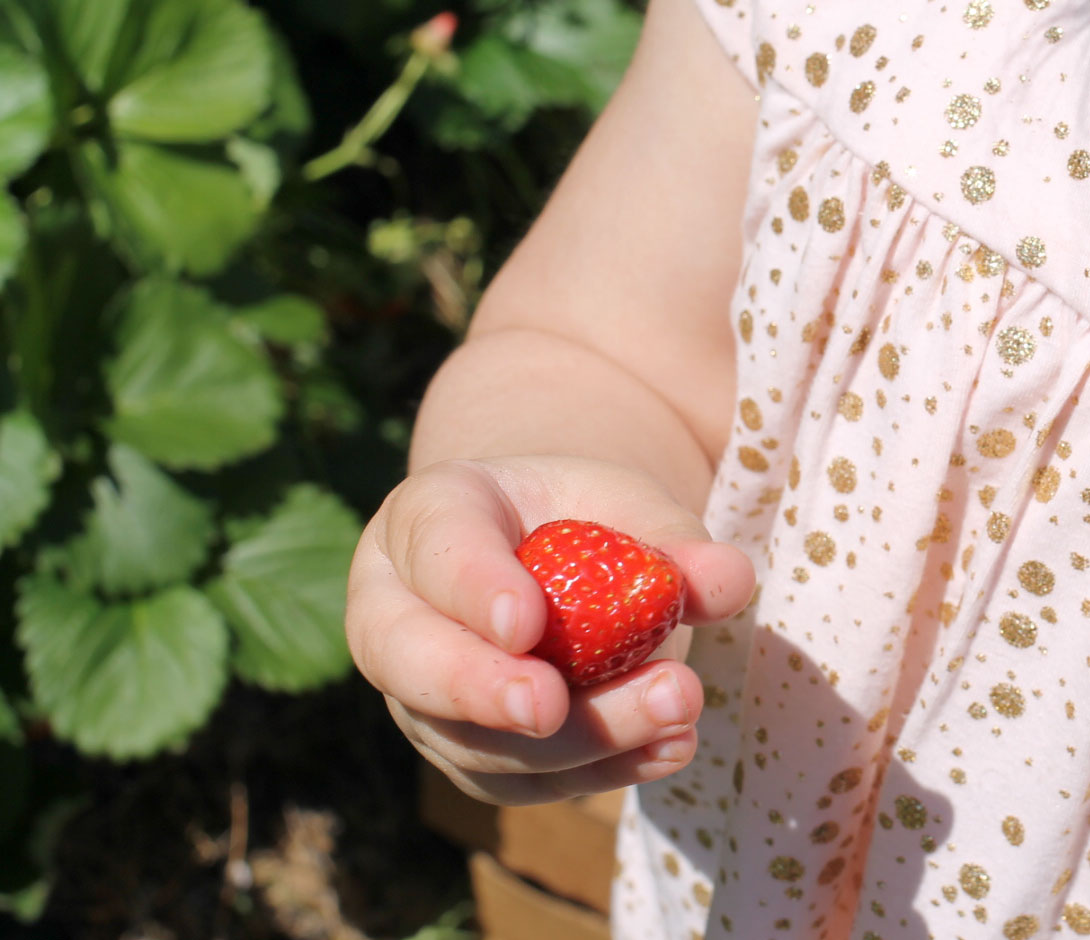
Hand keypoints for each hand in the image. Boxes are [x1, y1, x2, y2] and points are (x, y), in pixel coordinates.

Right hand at [345, 455, 753, 804]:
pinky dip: (598, 772)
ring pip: (470, 740)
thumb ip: (668, 538)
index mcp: (425, 518)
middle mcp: (397, 608)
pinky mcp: (468, 751)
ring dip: (573, 740)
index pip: (433, 545)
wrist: (552, 560)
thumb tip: (728, 580)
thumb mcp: (624, 504)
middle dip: (478, 688)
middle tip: (549, 706)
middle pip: (408, 658)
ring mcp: (423, 692)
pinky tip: (669, 748)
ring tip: (672, 709)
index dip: (471, 586)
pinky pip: (517, 782)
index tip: (526, 622)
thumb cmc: (578, 516)